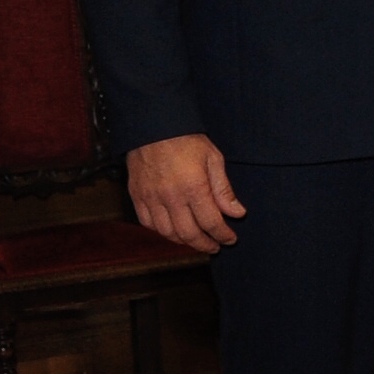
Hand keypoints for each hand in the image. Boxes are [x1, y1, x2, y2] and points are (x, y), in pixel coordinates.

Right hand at [128, 132, 245, 251]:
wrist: (152, 126)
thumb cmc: (186, 140)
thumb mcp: (213, 159)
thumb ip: (224, 189)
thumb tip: (237, 213)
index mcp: (193, 187)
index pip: (211, 222)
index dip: (222, 235)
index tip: (230, 239)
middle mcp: (170, 197)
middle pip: (188, 233)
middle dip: (204, 244)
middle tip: (215, 247)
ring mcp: (151, 198)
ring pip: (167, 232)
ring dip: (183, 241)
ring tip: (196, 241)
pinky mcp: (137, 196)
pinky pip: (147, 223)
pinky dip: (161, 231)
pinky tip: (172, 231)